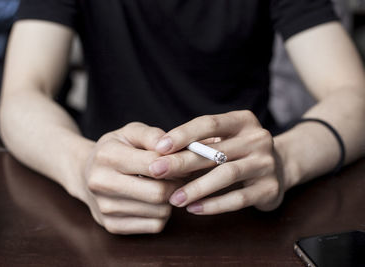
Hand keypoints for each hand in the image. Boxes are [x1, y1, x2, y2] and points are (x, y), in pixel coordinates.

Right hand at [81, 122, 179, 233]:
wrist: (85, 173)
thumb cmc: (116, 149)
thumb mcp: (131, 132)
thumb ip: (153, 136)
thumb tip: (174, 149)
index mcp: (107, 155)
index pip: (154, 165)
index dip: (175, 163)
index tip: (179, 161)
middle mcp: (102, 183)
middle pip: (159, 193)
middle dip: (176, 184)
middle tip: (178, 177)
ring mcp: (105, 208)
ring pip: (160, 212)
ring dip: (170, 200)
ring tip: (164, 186)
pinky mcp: (112, 226)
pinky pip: (154, 226)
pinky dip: (161, 214)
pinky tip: (154, 201)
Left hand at [148, 111, 284, 214]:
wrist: (280, 167)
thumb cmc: (238, 151)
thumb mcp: (223, 140)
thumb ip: (198, 144)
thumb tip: (159, 155)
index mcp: (243, 121)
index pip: (209, 123)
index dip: (183, 134)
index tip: (159, 147)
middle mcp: (258, 138)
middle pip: (214, 151)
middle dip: (181, 162)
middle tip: (156, 172)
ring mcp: (267, 163)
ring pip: (226, 175)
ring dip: (196, 188)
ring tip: (174, 198)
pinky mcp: (270, 189)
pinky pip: (238, 199)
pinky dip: (213, 205)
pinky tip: (194, 209)